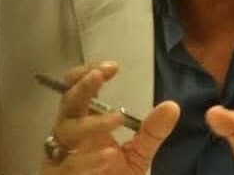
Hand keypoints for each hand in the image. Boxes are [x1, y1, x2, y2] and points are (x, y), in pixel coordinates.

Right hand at [41, 61, 179, 174]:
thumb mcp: (137, 154)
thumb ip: (151, 132)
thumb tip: (172, 107)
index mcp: (85, 123)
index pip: (79, 89)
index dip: (89, 73)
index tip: (112, 67)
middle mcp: (70, 136)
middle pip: (67, 103)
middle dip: (82, 87)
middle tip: (98, 76)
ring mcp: (60, 157)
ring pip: (65, 131)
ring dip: (92, 123)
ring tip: (117, 119)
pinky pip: (67, 166)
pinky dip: (87, 160)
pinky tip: (108, 155)